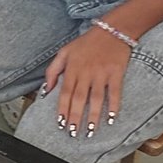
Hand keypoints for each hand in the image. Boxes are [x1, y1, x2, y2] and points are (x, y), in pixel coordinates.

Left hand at [42, 26, 130, 140]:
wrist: (111, 29)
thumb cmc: (87, 42)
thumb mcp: (64, 51)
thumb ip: (53, 70)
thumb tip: (46, 90)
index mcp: (72, 68)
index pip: (65, 93)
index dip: (62, 109)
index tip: (61, 124)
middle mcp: (86, 72)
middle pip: (79, 98)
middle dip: (75, 117)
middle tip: (73, 133)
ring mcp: (101, 73)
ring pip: (96, 98)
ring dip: (93, 116)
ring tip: (91, 131)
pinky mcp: (116, 73)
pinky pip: (114, 92)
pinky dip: (114, 105)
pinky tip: (111, 118)